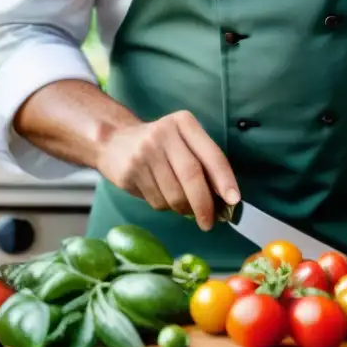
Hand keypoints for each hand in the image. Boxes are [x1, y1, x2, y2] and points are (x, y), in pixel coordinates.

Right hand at [97, 110, 239, 230]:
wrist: (112, 140)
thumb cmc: (159, 145)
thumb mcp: (182, 141)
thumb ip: (203, 163)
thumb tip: (226, 199)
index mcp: (184, 123)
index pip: (211, 154)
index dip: (225, 179)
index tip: (234, 200)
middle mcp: (164, 134)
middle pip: (192, 176)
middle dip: (204, 204)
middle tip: (209, 223)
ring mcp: (144, 152)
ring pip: (174, 194)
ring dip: (184, 209)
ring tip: (185, 209)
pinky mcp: (130, 171)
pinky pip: (157, 201)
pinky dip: (166, 207)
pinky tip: (162, 197)